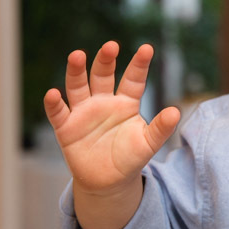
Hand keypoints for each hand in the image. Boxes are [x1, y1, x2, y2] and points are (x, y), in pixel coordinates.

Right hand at [43, 41, 180, 197]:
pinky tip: (53, 94)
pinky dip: (54, 104)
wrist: (108, 182)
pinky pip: (59, 113)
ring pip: (78, 87)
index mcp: (126, 102)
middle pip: (102, 75)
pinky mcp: (66, 128)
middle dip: (105, 60)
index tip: (147, 48)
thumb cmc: (130, 158)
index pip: (133, 79)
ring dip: (76, 72)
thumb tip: (176, 112)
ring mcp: (84, 112)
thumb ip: (160, 128)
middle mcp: (103, 101)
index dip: (139, 64)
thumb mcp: (148, 144)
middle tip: (111, 46)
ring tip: (77, 55)